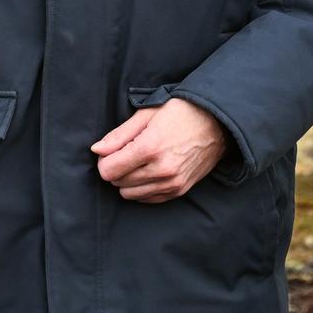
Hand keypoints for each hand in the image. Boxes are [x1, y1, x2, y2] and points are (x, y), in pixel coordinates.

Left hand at [91, 97, 227, 202]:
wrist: (216, 124)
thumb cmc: (180, 113)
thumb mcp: (147, 114)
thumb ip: (119, 135)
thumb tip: (97, 150)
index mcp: (150, 147)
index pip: (109, 170)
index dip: (105, 160)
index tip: (112, 150)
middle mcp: (161, 170)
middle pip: (118, 183)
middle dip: (116, 168)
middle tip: (127, 152)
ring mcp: (171, 183)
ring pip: (130, 194)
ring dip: (128, 180)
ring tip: (139, 161)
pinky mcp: (179, 191)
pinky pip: (147, 199)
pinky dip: (142, 188)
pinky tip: (149, 170)